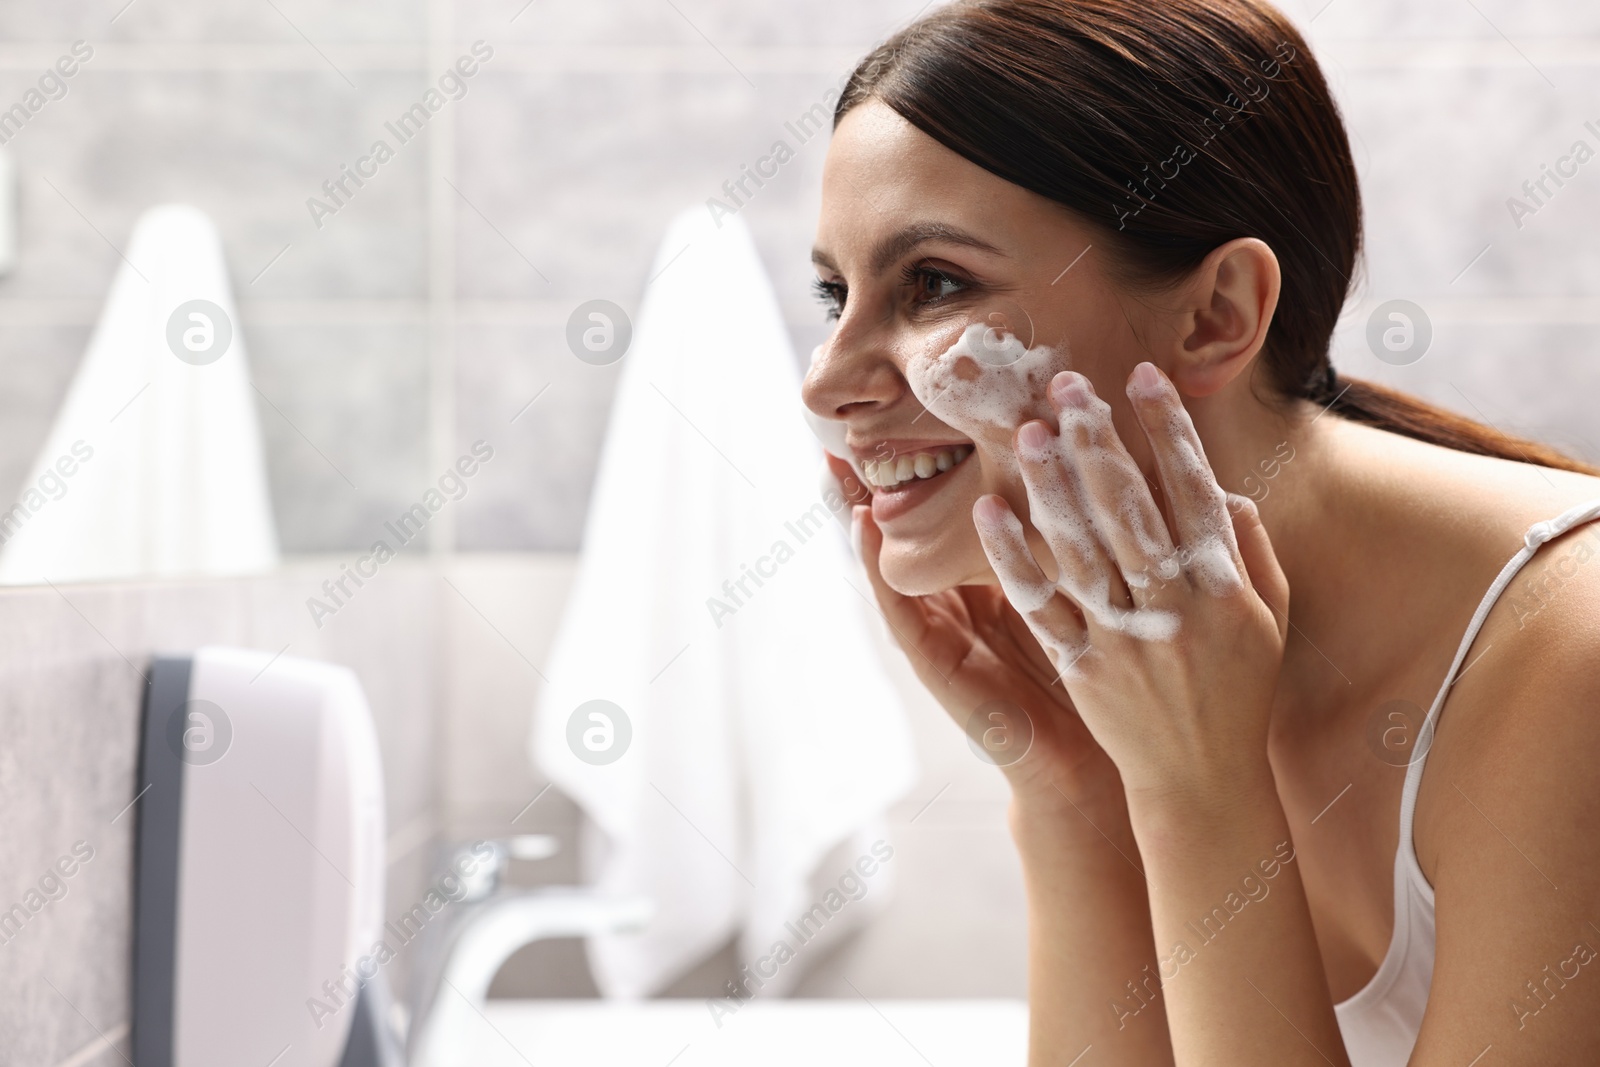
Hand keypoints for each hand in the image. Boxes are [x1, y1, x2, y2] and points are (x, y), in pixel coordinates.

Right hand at [832, 452, 1126, 814]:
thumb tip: (1124, 466)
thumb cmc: (1111, 683)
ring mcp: (948, 633)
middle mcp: (967, 602)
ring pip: (896, 564)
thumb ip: (1097, 540)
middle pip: (916, 532)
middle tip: (854, 422)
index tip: (928, 404)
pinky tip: (864, 527)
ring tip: (838, 462)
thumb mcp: (1101, 593)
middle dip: (884, 481)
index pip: (964, 511)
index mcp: (1002, 581)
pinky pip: (902, 612)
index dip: (942, 464)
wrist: (1097, 768)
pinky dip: (878, 569)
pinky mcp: (940, 667)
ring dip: (866, 513)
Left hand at [971, 363, 1289, 807]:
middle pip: (1130, 509)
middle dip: (1099, 440)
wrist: (1201, 779)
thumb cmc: (1237, 692)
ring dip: (1052, 485)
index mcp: (1224, 587)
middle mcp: (1175, 608)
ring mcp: (1124, 638)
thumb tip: (1224, 489)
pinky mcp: (1081, 666)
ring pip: (1082, 548)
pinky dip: (1014, 556)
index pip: (1193, 490)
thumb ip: (1249, 551)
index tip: (1143, 377)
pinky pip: (1041, 604)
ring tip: (1027, 431)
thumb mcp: (1268, 619)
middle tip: (1067, 384)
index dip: (1168, 430)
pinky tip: (990, 511)